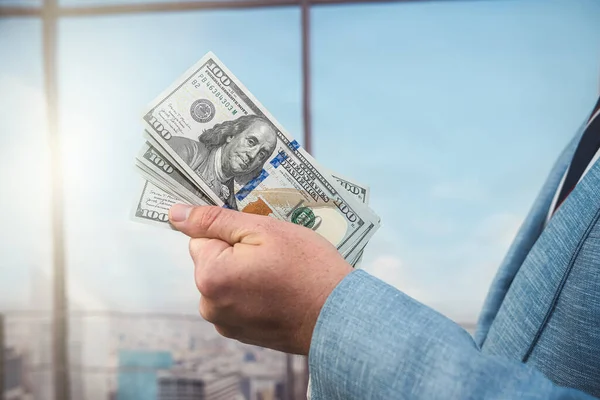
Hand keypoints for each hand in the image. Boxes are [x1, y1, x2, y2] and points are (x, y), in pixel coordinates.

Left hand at [168, 204, 352, 354]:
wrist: (338, 316)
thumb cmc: (307, 269)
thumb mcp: (264, 230)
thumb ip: (214, 220)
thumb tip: (175, 214)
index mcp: (209, 275)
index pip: (203, 237)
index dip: (233, 233)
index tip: (260, 238)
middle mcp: (209, 305)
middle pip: (213, 260)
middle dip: (238, 253)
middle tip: (275, 256)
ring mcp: (225, 324)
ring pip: (226, 280)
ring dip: (246, 274)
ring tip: (281, 276)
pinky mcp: (241, 334)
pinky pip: (238, 300)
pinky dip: (254, 294)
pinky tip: (280, 293)